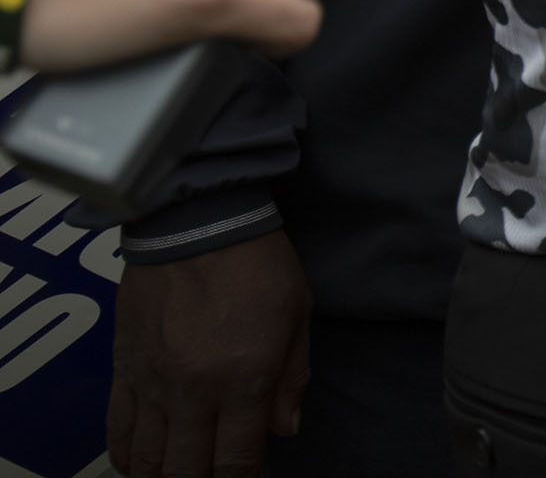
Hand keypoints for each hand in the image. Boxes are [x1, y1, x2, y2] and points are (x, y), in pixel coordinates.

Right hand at [108, 230, 310, 477]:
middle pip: (188, 469)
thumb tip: (285, 430)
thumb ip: (292, 377)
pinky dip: (126, 454)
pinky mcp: (124, 369)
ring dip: (161, 476)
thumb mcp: (298, 313)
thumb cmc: (258, 263)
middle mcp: (196, 391)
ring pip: (148, 458)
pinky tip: (137, 464)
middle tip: (209, 476)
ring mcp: (154, 383)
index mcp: (246, 379)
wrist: (196, 223)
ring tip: (175, 475)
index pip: (238, 459)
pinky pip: (118, 428)